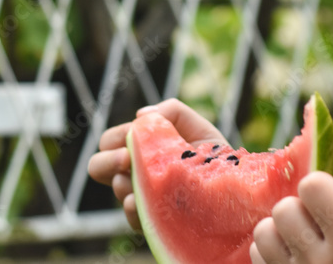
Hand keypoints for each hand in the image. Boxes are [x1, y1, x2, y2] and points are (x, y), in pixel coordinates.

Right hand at [87, 98, 227, 229]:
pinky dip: (133, 209)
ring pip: (116, 190)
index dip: (116, 137)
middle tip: (127, 159)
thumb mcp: (196, 125)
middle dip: (107, 161)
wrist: (235, 184)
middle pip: (97, 166)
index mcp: (140, 149)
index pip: (110, 141)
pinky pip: (133, 219)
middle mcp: (135, 173)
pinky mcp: (153, 220)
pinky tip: (141, 202)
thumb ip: (171, 110)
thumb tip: (142, 115)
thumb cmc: (212, 153)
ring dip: (123, 183)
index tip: (132, 136)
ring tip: (141, 180)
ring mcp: (142, 197)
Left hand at [250, 108, 332, 263]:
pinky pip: (257, 256)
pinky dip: (273, 250)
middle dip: (301, 206)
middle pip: (284, 209)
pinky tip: (298, 253)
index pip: (310, 185)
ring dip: (282, 227)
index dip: (320, 184)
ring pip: (264, 233)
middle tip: (324, 218)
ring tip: (309, 234)